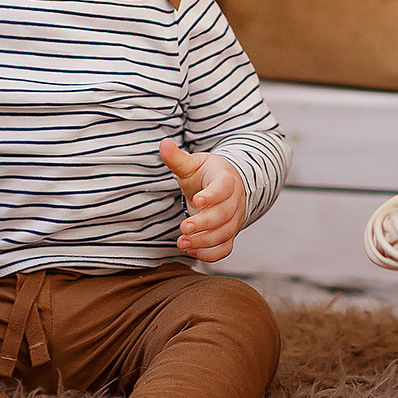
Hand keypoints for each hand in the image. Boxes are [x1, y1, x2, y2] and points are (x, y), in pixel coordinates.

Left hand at [160, 139, 247, 263]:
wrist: (225, 186)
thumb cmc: (206, 174)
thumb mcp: (192, 164)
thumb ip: (177, 158)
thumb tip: (163, 143)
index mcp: (225, 179)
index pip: (223, 188)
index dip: (212, 195)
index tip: (195, 201)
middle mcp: (234, 201)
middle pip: (224, 215)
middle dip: (204, 224)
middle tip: (183, 228)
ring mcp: (234, 219)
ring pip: (225, 233)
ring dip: (204, 241)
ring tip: (182, 243)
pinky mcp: (230, 233)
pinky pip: (226, 248)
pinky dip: (211, 254)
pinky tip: (192, 252)